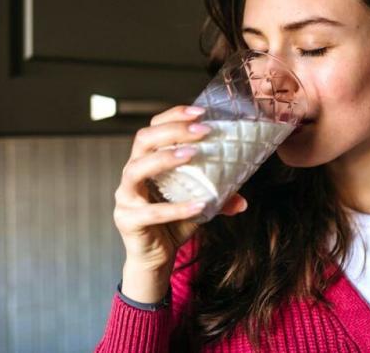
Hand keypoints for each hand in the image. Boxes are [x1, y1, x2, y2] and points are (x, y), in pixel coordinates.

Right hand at [113, 105, 247, 302]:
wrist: (156, 258)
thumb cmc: (173, 223)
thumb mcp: (200, 205)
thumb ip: (219, 198)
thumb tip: (243, 200)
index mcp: (147, 161)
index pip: (154, 127)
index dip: (174, 116)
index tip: (201, 111)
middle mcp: (132, 173)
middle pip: (143, 140)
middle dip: (173, 130)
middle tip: (203, 131)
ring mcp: (126, 196)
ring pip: (137, 169)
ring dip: (166, 158)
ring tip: (192, 154)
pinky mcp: (128, 219)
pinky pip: (151, 212)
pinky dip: (177, 208)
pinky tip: (199, 204)